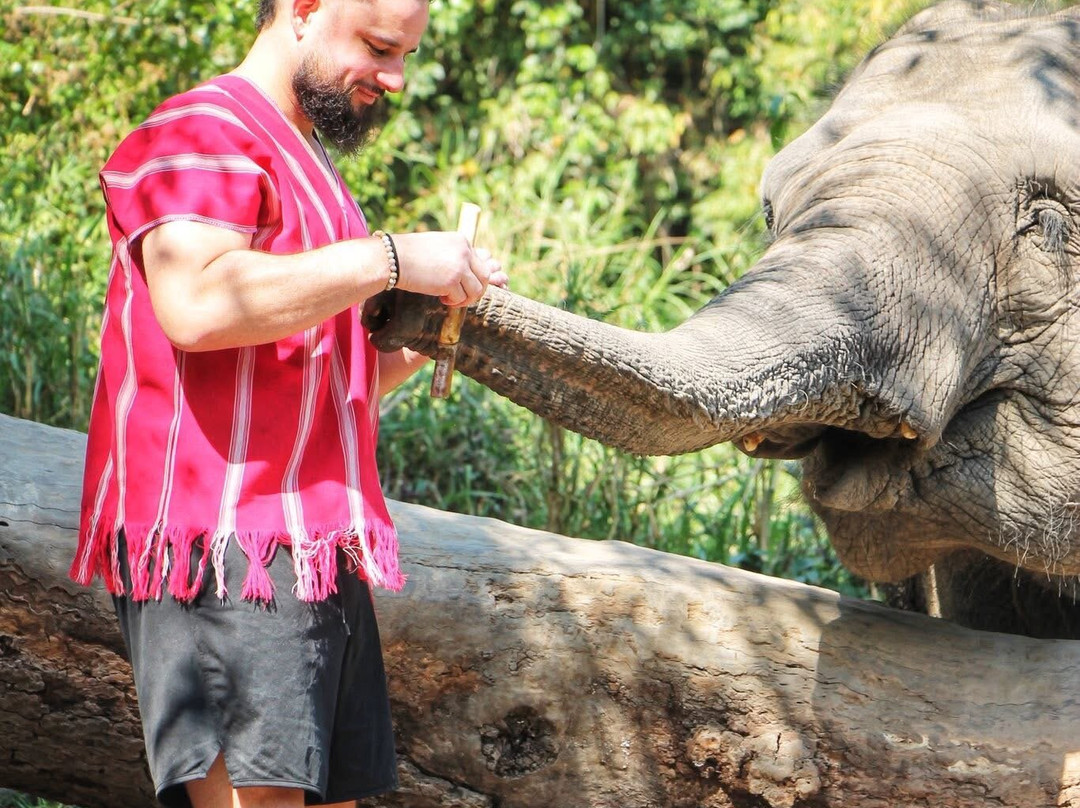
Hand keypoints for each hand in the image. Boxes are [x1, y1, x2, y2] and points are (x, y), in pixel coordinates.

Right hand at [390, 232, 505, 306]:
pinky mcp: (451, 281)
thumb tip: (467, 274)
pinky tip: (441, 298)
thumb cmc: (410, 254)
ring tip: (451, 299)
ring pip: (476, 290)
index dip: (474, 277)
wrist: (392, 258)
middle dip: (476, 290)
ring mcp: (459, 266)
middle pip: (485, 277)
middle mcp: (464, 252)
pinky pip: (460, 298)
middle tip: (463, 296)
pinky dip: (452, 302)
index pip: (481, 262)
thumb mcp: (438, 247)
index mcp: (462, 240)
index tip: (463, 284)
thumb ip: (454, 256)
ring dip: (465, 298)